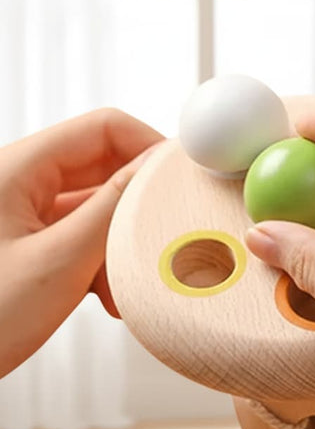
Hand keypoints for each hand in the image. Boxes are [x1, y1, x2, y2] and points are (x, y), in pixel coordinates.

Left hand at [0, 108, 162, 377]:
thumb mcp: (60, 261)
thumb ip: (114, 207)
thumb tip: (160, 166)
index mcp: (15, 169)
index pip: (104, 129)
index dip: (150, 148)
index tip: (184, 181)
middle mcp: (20, 185)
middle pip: (105, 170)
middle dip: (140, 208)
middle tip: (165, 237)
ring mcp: (26, 218)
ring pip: (99, 210)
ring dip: (124, 245)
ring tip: (127, 286)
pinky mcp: (32, 247)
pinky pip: (84, 240)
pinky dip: (106, 265)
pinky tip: (110, 299)